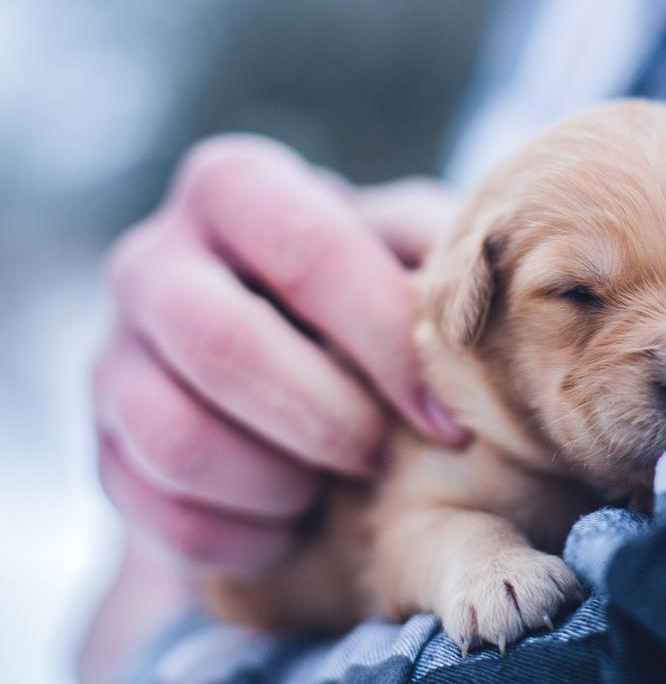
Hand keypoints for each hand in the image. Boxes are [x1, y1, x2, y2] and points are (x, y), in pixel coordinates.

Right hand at [93, 135, 465, 572]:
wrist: (288, 363)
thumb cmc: (371, 295)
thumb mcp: (409, 250)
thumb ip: (441, 251)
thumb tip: (503, 284)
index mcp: (235, 187)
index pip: (310, 251)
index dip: (386, 344)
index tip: (448, 420)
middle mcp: (153, 259)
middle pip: (221, 343)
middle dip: (324, 418)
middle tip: (382, 457)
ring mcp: (113, 354)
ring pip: (174, 436)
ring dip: (277, 481)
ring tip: (334, 488)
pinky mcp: (104, 445)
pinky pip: (156, 511)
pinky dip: (241, 535)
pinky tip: (293, 524)